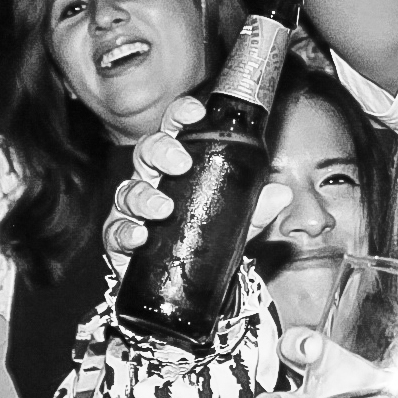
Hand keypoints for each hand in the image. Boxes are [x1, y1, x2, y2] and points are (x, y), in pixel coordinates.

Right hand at [102, 96, 289, 263]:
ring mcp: (132, 209)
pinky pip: (116, 231)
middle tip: (180, 164)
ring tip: (163, 209)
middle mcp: (152, 180)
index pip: (176, 129)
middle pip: (147, 151)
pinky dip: (126, 232)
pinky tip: (139, 237)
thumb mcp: (237, 224)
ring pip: (129, 190)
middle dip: (162, 151)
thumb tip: (282, 193)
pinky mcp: (119, 238)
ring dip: (144, 196)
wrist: (183, 284)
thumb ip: (257, 209)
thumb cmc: (203, 240)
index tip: (195, 113)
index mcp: (179, 166)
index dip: (182, 115)